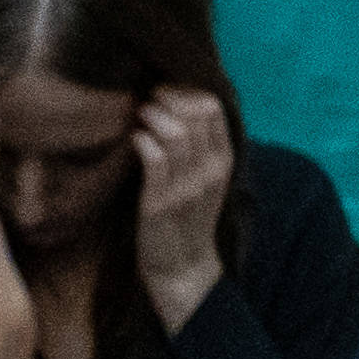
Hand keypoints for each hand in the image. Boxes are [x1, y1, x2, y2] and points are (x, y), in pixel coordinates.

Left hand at [130, 84, 234, 330]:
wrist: (182, 267)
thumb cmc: (187, 219)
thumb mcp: (204, 180)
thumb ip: (198, 147)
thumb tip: (176, 108)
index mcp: (224, 161)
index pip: (213, 108)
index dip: (186, 91)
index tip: (164, 91)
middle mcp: (211, 170)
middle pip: (195, 113)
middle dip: (167, 97)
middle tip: (147, 99)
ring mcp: (188, 186)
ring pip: (176, 132)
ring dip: (152, 115)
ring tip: (138, 114)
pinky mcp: (162, 201)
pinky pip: (154, 157)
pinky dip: (142, 139)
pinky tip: (134, 138)